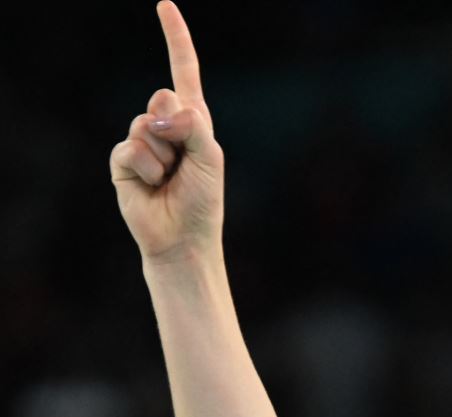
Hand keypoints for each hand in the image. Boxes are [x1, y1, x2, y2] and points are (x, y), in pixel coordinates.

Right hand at [109, 1, 223, 264]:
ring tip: (169, 180)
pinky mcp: (123, 161)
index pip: (183, 72)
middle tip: (182, 163)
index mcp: (192, 120)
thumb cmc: (202, 201)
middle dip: (176, 128)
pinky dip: (147, 169)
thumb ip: (192, 125)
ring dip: (163, 156)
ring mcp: (142, 141)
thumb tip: (158, 112)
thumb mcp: (209, 156)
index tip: (165, 6)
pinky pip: (131, 148)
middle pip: (162, 96)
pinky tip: (152, 187)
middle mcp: (165, 125)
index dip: (175, 39)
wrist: (183, 240)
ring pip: (145, 124)